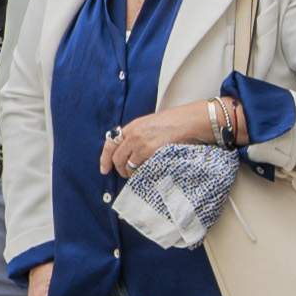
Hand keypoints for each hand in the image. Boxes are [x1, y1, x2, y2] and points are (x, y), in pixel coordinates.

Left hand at [98, 104, 236, 174]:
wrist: (191, 121)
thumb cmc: (177, 122)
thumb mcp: (152, 124)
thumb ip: (140, 135)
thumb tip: (131, 151)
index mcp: (133, 126)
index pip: (111, 143)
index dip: (105, 158)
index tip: (104, 169)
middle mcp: (133, 134)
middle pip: (117, 158)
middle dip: (120, 169)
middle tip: (127, 175)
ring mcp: (141, 143)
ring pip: (127, 166)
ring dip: (131, 173)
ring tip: (139, 175)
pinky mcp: (150, 152)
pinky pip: (140, 168)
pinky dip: (142, 174)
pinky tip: (149, 173)